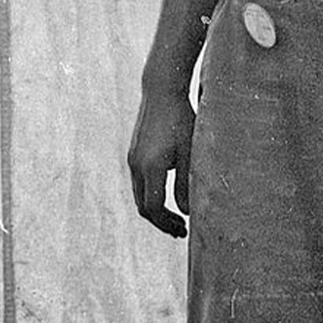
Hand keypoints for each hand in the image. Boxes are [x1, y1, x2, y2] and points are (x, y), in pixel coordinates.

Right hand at [126, 92, 194, 237]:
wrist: (161, 92)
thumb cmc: (181, 120)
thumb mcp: (190, 152)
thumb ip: (186, 183)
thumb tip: (185, 211)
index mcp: (151, 168)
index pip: (154, 208)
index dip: (167, 223)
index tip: (184, 229)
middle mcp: (137, 166)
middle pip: (144, 206)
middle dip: (161, 221)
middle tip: (180, 230)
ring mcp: (133, 159)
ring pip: (140, 195)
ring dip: (156, 209)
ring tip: (176, 216)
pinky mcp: (134, 153)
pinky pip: (140, 183)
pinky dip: (152, 195)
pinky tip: (168, 194)